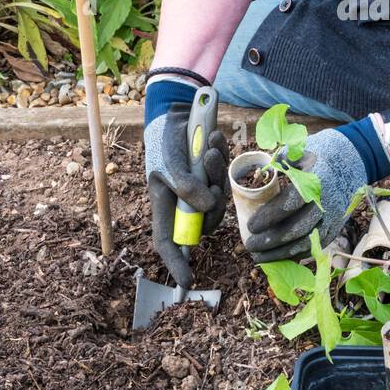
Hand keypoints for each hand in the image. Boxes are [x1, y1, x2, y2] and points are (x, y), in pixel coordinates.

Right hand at [144, 101, 228, 286]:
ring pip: (218, 199)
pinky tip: (214, 140)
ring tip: (211, 148)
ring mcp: (199, 188)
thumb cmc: (165, 136)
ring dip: (219, 174)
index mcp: (164, 203)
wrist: (177, 108)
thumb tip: (206, 207)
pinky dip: (223, 160)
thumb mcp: (168, 161)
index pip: (168, 241)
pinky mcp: (213, 174)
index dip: (175, 263)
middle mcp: (182, 201)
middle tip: (211, 168)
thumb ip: (185, 186)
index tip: (187, 281)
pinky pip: (225, 178)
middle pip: (204, 220)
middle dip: (212, 201)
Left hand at [241, 127, 373, 262]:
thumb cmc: (322, 152)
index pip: (290, 204)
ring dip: (282, 253)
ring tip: (259, 257)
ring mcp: (334, 216)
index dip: (269, 217)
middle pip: (297, 229)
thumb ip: (280, 162)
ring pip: (307, 242)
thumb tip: (259, 176)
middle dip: (271, 241)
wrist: (355, 158)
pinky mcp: (337, 225)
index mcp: (317, 180)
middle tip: (250, 245)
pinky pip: (316, 245)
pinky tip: (279, 256)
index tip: (251, 225)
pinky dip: (297, 253)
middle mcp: (327, 202)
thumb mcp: (301, 148)